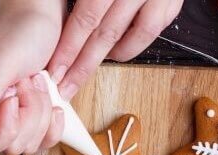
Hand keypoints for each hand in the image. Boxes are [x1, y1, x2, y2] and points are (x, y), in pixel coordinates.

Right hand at [0, 0, 66, 154]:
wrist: (41, 18)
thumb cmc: (16, 34)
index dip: (1, 128)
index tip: (10, 98)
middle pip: (4, 147)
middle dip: (24, 117)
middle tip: (23, 85)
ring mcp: (7, 119)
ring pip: (26, 144)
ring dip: (39, 111)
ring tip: (33, 82)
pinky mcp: (29, 121)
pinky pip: (43, 142)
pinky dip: (52, 121)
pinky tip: (50, 98)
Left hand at [48, 0, 183, 98]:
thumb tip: (48, 10)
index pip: (86, 15)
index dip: (68, 43)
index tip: (54, 65)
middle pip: (101, 29)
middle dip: (79, 61)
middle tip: (64, 83)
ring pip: (123, 34)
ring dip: (100, 58)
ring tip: (82, 72)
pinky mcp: (169, 3)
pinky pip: (148, 31)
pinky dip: (129, 46)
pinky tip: (115, 53)